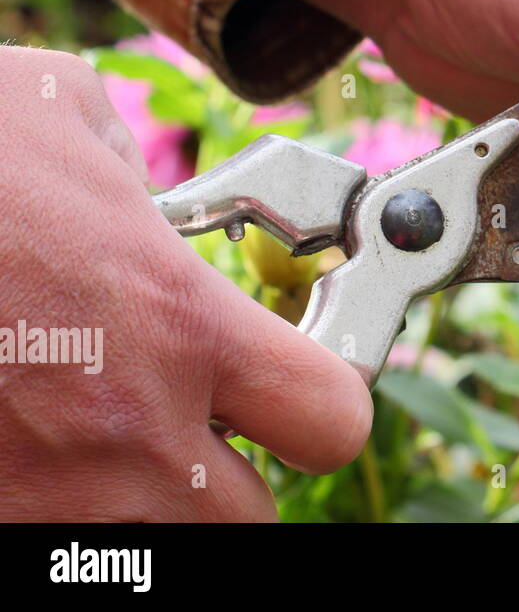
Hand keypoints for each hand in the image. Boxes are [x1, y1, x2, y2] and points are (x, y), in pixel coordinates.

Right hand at [0, 47, 371, 519]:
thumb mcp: (62, 118)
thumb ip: (136, 180)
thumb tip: (146, 200)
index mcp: (180, 324)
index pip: (333, 421)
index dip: (325, 403)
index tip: (299, 383)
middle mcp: (123, 430)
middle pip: (251, 520)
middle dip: (233, 478)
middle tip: (191, 426)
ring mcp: (35, 500)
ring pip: (150, 555)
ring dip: (143, 510)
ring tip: (97, 444)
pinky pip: (42, 549)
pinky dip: (49, 516)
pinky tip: (20, 452)